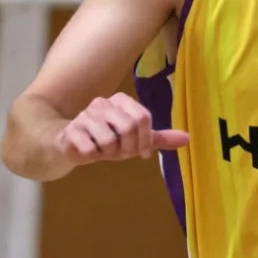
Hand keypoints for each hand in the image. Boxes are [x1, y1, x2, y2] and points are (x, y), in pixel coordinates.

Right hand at [53, 93, 190, 165]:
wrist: (71, 144)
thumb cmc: (106, 140)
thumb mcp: (134, 139)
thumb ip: (159, 138)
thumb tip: (187, 138)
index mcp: (121, 101)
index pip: (143, 118)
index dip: (144, 140)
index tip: (140, 153)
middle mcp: (103, 103)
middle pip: (128, 127)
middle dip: (127, 148)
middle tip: (119, 152)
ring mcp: (85, 115)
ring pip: (109, 140)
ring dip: (108, 153)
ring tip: (102, 150)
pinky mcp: (71, 130)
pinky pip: (90, 149)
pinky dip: (92, 156)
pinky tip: (87, 151)